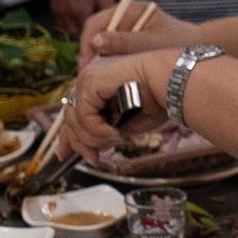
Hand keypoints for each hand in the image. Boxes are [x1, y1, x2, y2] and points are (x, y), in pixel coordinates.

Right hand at [40, 0, 115, 35]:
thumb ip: (108, 5)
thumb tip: (117, 17)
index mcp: (81, 11)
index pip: (90, 32)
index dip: (97, 32)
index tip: (103, 30)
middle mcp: (68, 14)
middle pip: (79, 33)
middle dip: (86, 30)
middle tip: (95, 22)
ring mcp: (59, 11)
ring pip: (69, 28)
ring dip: (77, 25)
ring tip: (86, 14)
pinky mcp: (54, 7)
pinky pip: (62, 20)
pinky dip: (69, 18)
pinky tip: (77, 8)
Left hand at [58, 45, 174, 157]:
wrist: (173, 82)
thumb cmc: (158, 100)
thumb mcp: (125, 124)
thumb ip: (104, 133)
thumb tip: (88, 150)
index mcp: (97, 86)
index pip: (74, 113)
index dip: (68, 136)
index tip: (65, 155)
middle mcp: (89, 78)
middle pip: (70, 118)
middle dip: (80, 143)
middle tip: (94, 159)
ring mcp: (88, 77)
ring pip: (74, 119)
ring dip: (95, 138)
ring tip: (117, 139)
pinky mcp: (90, 80)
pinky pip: (83, 116)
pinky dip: (98, 130)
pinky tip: (115, 132)